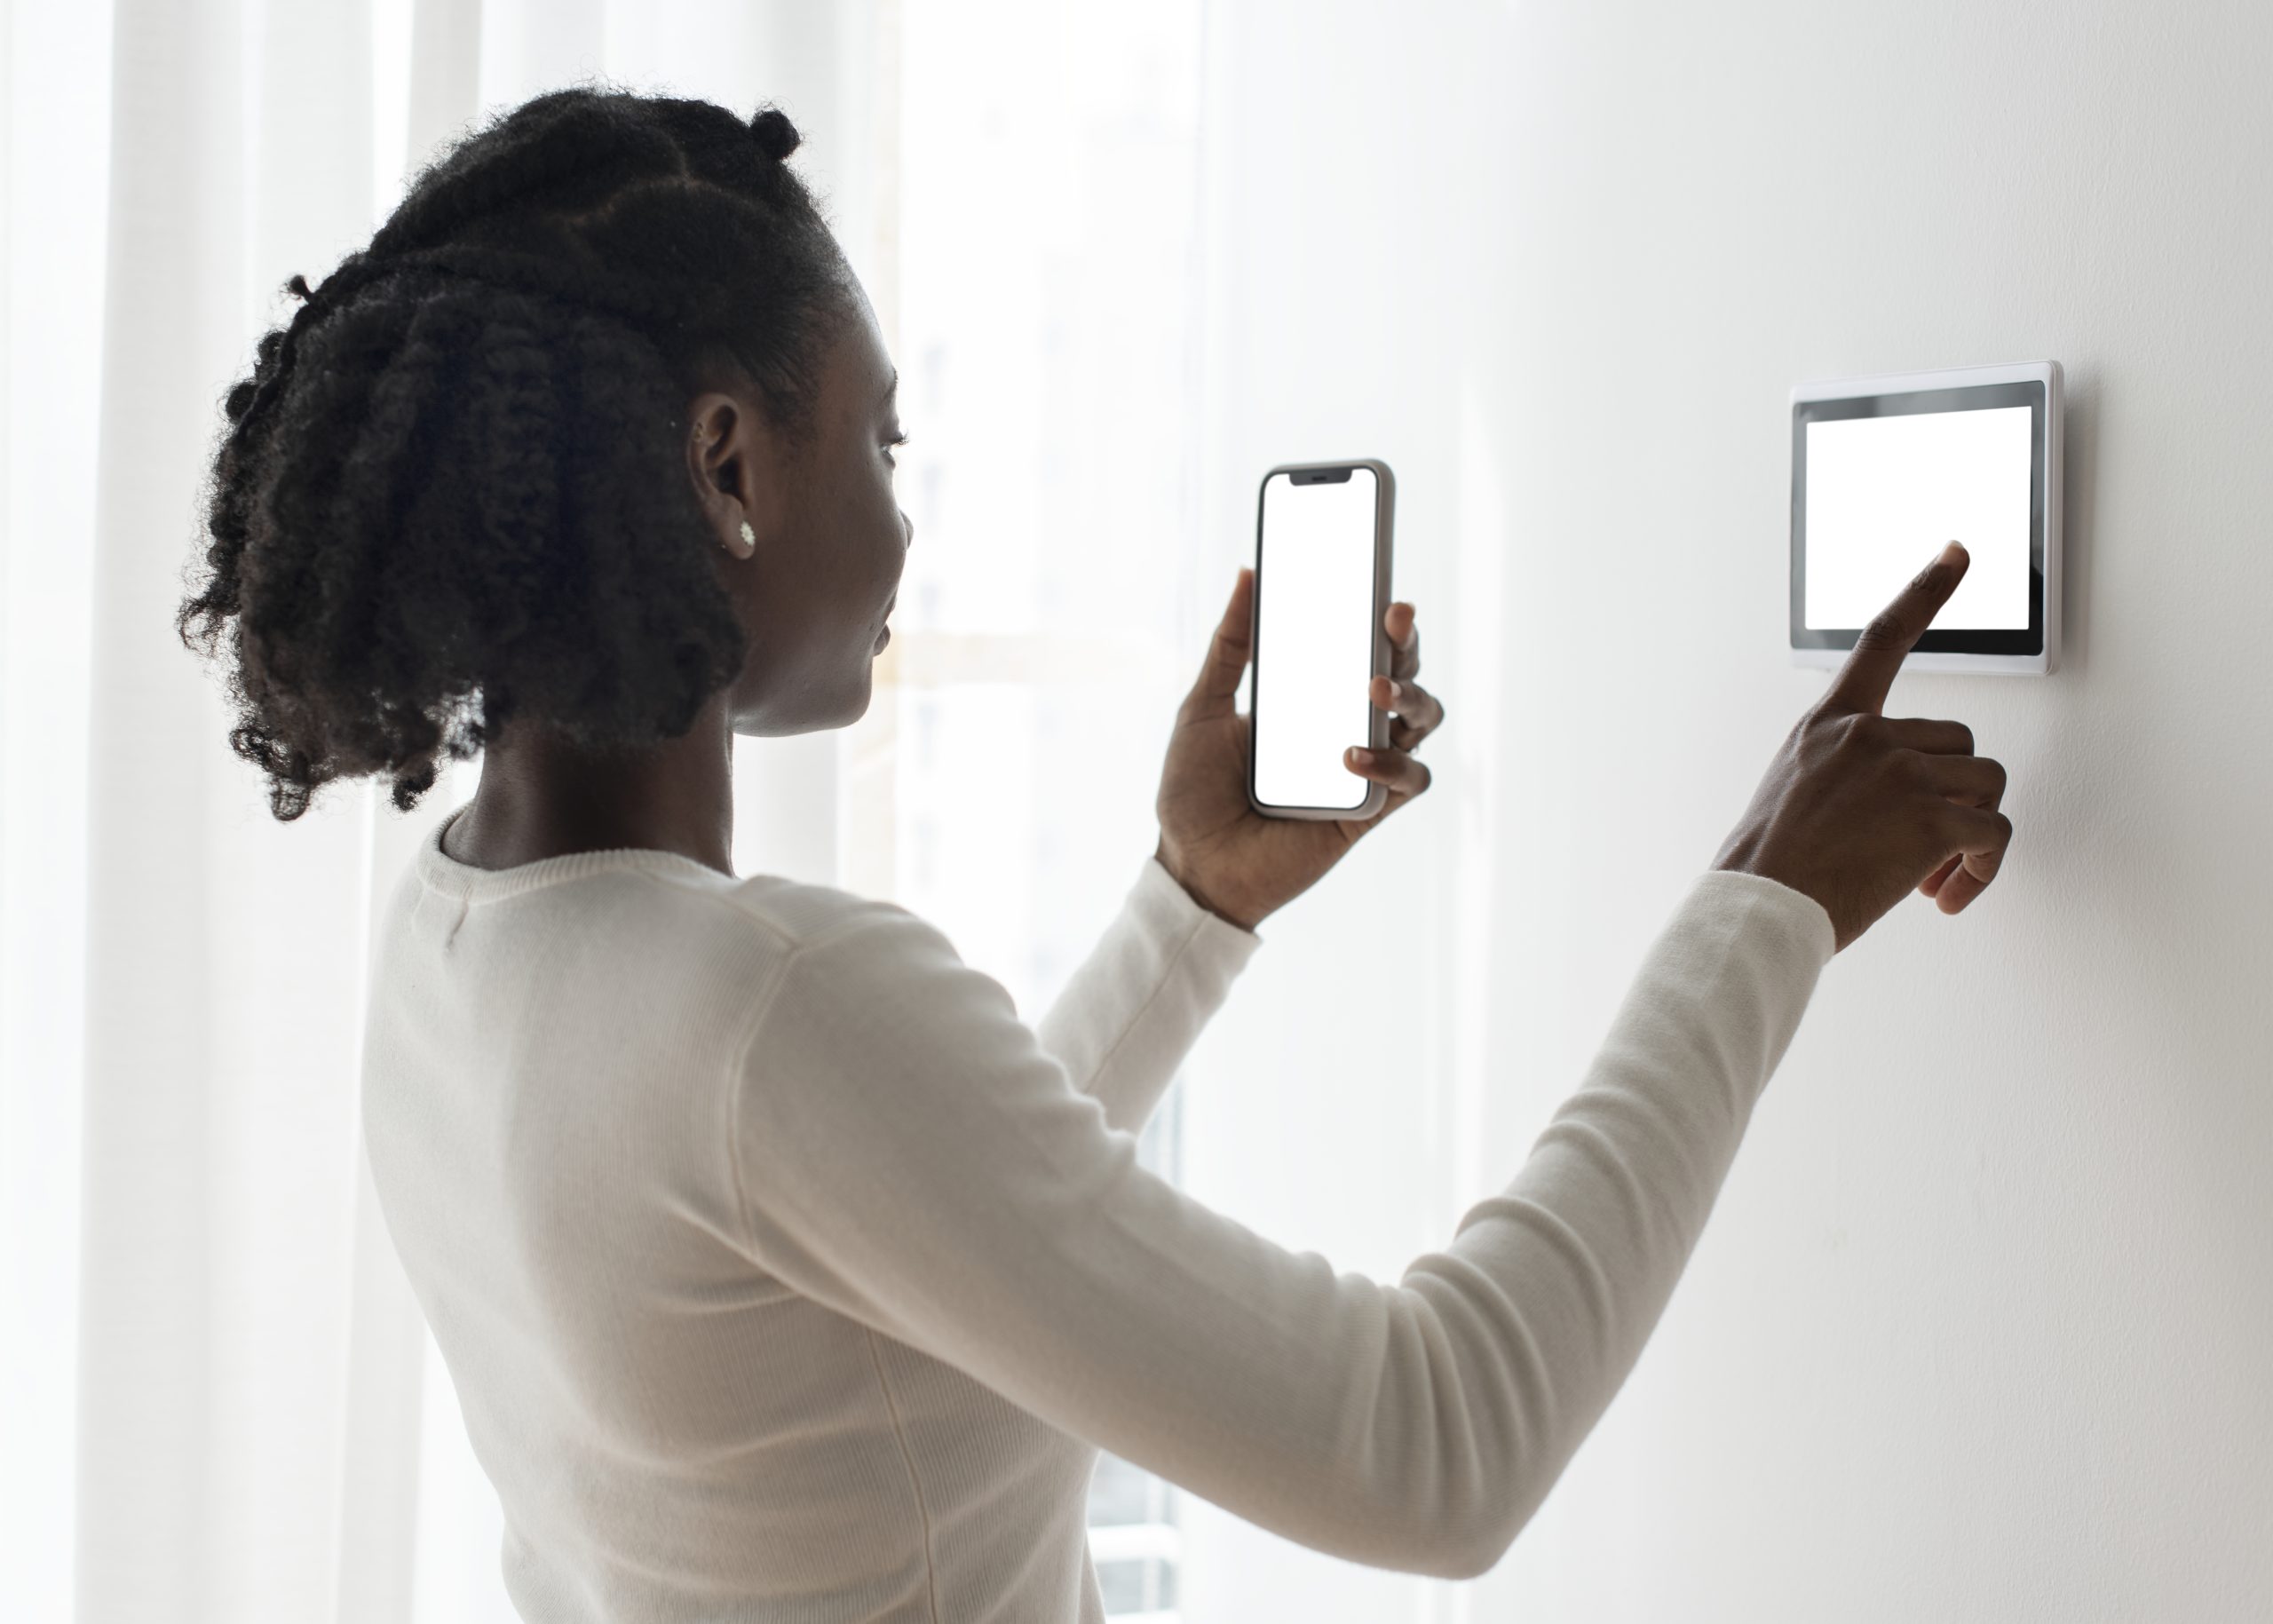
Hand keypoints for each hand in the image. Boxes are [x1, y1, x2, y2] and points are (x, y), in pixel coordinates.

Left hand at [1153, 565, 1443, 930]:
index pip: (1362, 647)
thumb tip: (1249, 572)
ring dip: (1412, 695)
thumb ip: (1229, 645)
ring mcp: (1363, 770)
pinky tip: (1352, 756)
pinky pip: (1409, 781)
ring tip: (1375, 688)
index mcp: (1312, 698)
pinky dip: (1393, 764)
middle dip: (1408, 644)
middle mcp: (1346, 726)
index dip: (1383, 620)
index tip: (1384, 590)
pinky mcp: (1369, 813)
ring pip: (1422, 722)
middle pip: (1404, 674)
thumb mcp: (1203, 707)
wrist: (1192, 865)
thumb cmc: (1193, 791)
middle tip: (1394, 620)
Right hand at [1714, 541, 2012, 951]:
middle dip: (1952, 796)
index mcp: (1829, 724)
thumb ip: (1847, 775)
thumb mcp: (1792, 793)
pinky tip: (1943, 896)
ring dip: (1971, 832)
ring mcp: (1902, 772)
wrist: (1759, 907)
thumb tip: (1902, 808)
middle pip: (1959, 744)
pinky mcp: (1930, 817)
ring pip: (1985, 785)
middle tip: (1918, 852)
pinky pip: (1993, 835)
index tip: (1958, 551)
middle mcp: (1868, 735)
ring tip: (1930, 876)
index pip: (1883, 639)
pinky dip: (1981, 869)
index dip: (1926, 591)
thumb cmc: (1769, 867)